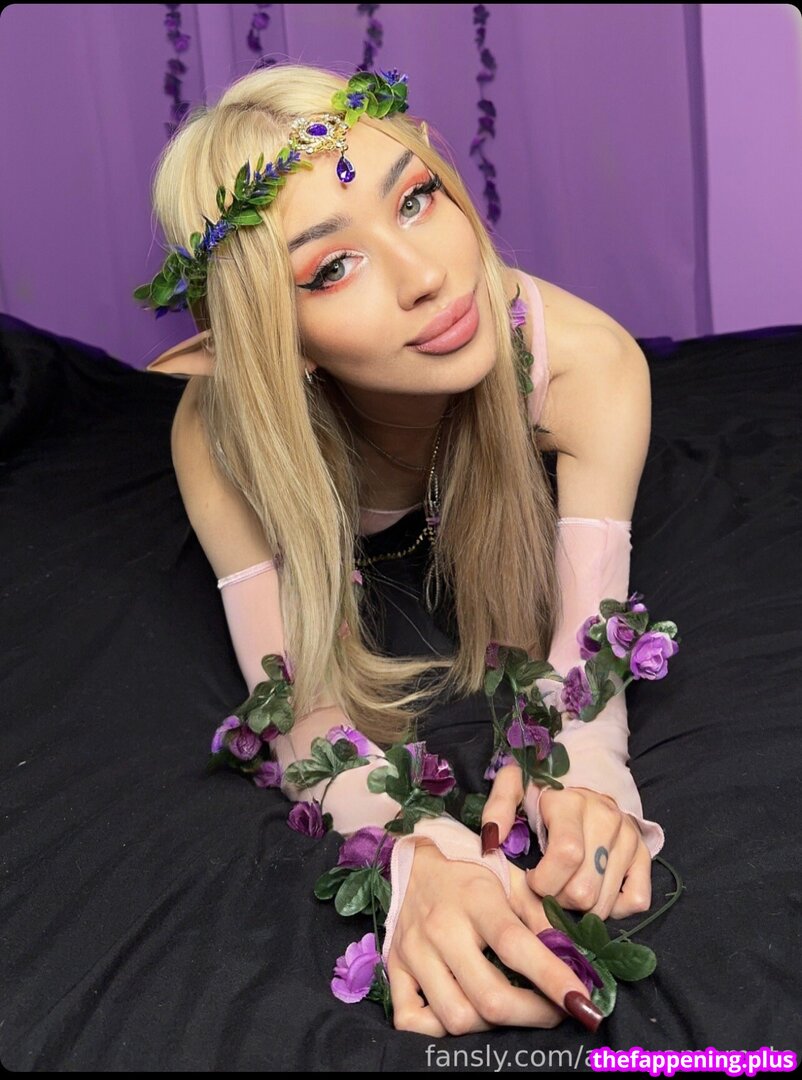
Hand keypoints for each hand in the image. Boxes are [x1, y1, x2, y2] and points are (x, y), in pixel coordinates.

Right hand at [386, 839, 602, 1036]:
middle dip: (532, 1014)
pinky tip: (463, 1011)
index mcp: (476, 899)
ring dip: (492, 1026)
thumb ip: (541, 915)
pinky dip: (437, 1030)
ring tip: (509, 1008)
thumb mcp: (512, 878)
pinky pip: (410, 1021)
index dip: (552, 977)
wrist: (415, 860)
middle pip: (488, 996)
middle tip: (554, 1010)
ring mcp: (415, 952)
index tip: (582, 1001)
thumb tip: (571, 956)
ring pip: (455, 1017)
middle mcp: (442, 929)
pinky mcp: (395, 967)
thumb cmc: (471, 871)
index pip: (515, 944)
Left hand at [483, 765, 651, 919]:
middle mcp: (606, 818)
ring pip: (606, 901)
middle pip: (584, 889)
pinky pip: (637, 900)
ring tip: (566, 887)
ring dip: (580, 908)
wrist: (580, 781)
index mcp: (572, 803)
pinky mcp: (644, 855)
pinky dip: (614, 908)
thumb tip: (492, 840)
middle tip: (548, 887)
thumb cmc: (540, 793)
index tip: (531, 879)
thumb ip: (498, 807)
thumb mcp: (514, 787)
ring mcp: (629, 837)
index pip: (567, 855)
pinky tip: (594, 892)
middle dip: (558, 899)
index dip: (544, 880)